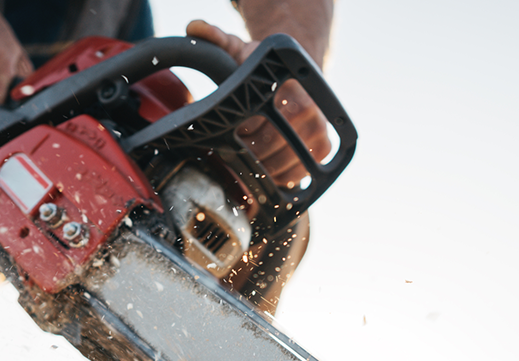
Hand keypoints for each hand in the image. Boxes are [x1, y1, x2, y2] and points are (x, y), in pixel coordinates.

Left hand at [186, 20, 331, 187]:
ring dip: (261, 166)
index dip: (238, 132)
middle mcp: (308, 108)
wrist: (300, 78)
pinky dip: (279, 176)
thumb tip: (194, 26)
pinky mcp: (324, 147)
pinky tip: (267, 166)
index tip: (230, 130)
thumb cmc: (265, 70)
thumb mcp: (241, 52)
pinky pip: (296, 174)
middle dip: (247, 150)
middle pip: (267, 147)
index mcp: (288, 87)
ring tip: (250, 155)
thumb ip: (217, 40)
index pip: (255, 124)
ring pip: (280, 164)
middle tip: (236, 146)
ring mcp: (318, 130)